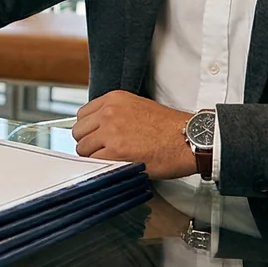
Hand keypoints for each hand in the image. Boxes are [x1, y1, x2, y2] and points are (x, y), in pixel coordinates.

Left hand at [71, 91, 198, 179]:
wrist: (189, 139)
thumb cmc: (170, 128)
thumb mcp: (138, 107)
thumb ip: (115, 114)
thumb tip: (98, 129)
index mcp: (113, 99)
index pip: (82, 115)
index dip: (89, 130)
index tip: (95, 138)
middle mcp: (109, 112)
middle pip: (78, 132)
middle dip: (88, 143)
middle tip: (103, 151)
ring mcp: (110, 132)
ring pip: (83, 149)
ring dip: (93, 157)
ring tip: (112, 160)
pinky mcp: (115, 152)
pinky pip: (93, 162)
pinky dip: (101, 167)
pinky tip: (115, 166)